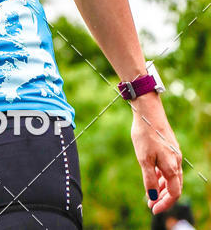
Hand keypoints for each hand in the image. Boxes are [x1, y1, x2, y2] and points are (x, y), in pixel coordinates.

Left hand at [130, 95, 182, 214]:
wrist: (148, 111)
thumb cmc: (145, 134)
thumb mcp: (144, 159)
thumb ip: (149, 179)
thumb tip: (153, 196)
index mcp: (172, 167)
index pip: (174, 193)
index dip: (165, 204)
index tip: (153, 209)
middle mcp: (176, 161)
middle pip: (174, 187)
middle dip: (163, 197)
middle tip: (150, 204)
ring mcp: (174, 153)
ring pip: (171, 177)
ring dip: (162, 187)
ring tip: (150, 192)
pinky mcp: (169, 147)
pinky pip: (168, 167)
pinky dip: (161, 175)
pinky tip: (153, 175)